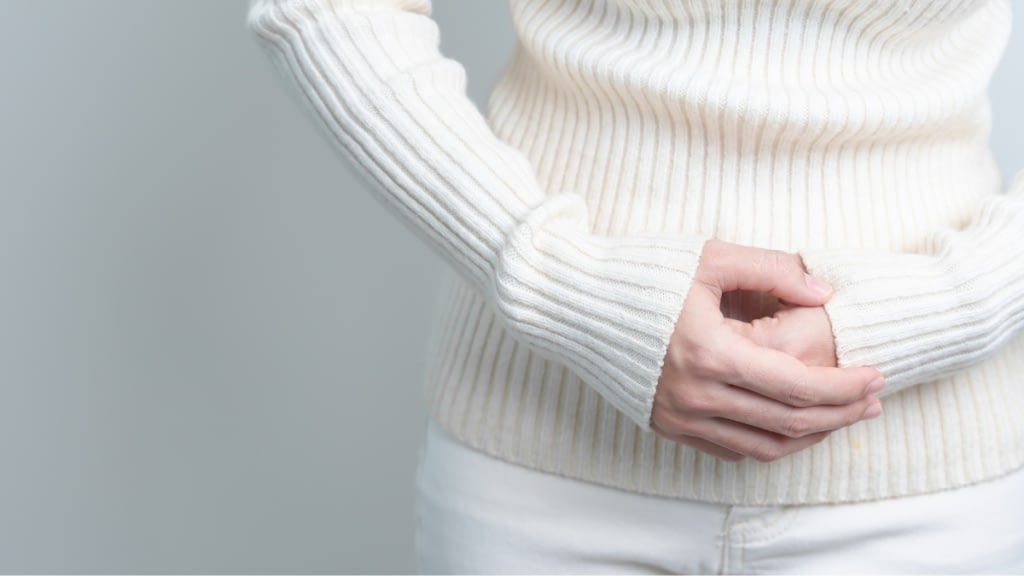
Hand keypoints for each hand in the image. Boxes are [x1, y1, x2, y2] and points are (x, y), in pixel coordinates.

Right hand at [651, 240, 883, 461]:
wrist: (576, 302)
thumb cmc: (642, 273)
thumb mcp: (710, 258)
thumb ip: (773, 269)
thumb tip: (824, 292)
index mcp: (711, 353)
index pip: (798, 386)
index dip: (845, 387)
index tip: (876, 376)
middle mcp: (696, 395)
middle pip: (788, 423)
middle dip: (840, 414)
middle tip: (873, 400)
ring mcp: (678, 416)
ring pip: (762, 447)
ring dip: (809, 436)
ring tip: (840, 417)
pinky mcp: (665, 424)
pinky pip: (729, 449)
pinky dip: (767, 442)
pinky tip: (788, 424)